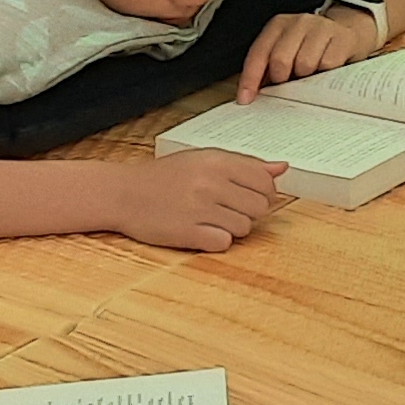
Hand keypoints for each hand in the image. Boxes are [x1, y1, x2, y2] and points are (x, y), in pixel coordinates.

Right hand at [115, 148, 285, 250]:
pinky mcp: (189, 233)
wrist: (123, 193)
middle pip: (260, 207)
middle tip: (225, 209)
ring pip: (244, 228)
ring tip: (210, 220)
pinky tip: (201, 232)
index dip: (262, 193)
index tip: (247, 196)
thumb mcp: (203, 160)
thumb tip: (282, 168)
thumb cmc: (164, 177)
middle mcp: (211, 183)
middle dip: (247, 212)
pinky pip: (224, 244)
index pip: (265, 182)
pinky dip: (216, 241)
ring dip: (232, 228)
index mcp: (216, 161)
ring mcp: (200, 209)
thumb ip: (244, 164)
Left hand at [238, 5, 388, 102]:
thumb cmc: (313, 46)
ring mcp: (321, 28)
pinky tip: (327, 70)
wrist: (350, 30)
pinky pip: (328, 65)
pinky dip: (325, 74)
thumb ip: (269, 67)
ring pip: (304, 64)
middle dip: (282, 79)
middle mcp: (298, 23)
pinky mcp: (341, 38)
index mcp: (278, 26)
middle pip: (280, 60)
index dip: (250, 79)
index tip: (245, 99)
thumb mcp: (288, 50)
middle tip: (289, 84)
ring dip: (306, 77)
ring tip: (310, 74)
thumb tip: (252, 94)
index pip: (258, 53)